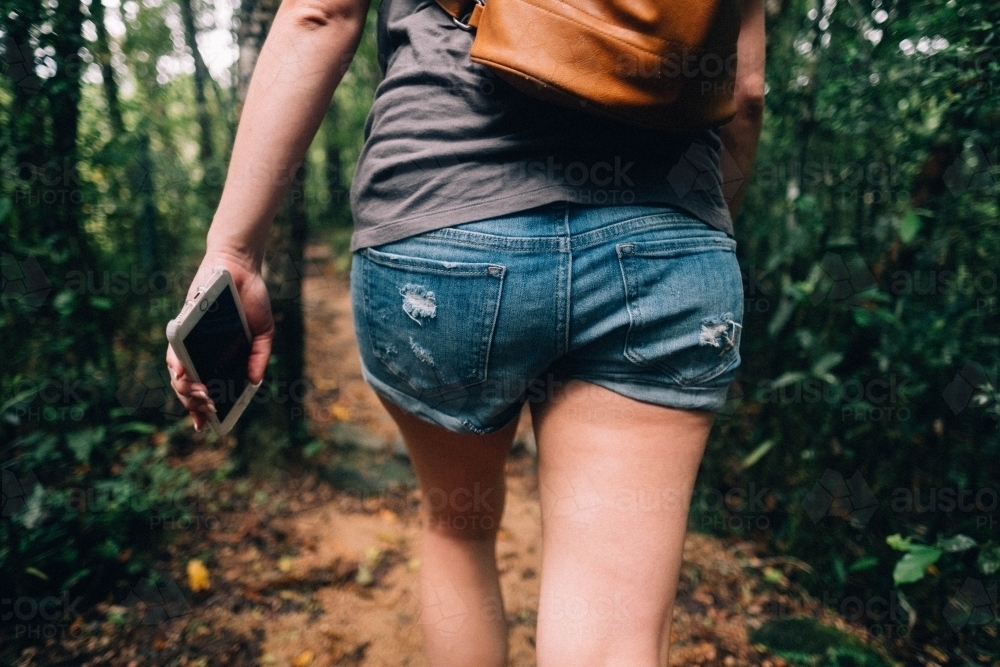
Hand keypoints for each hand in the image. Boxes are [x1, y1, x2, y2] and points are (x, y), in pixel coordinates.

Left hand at [165, 249, 272, 431]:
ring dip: (186, 391)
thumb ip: (259, 357)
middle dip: (196, 404)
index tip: (206, 426)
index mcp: (219, 357)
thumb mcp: (263, 332)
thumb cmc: (251, 300)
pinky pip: (174, 351)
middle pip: (190, 386)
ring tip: (201, 399)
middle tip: (208, 411)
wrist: (239, 269)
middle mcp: (201, 352)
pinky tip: (183, 376)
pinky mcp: (182, 327)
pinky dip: (177, 366)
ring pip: (179, 374)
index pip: (206, 387)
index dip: (202, 409)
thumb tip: (254, 382)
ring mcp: (190, 341)